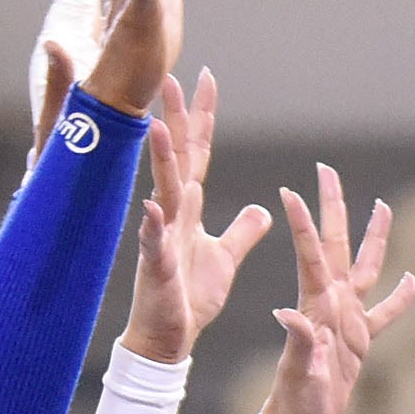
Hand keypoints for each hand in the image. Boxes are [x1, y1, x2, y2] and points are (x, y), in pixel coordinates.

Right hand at [122, 71, 271, 367]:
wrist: (171, 336)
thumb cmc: (192, 297)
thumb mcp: (225, 257)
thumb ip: (242, 231)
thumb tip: (263, 209)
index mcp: (188, 209)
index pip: (198, 153)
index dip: (202, 117)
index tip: (206, 80)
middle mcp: (172, 215)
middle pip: (176, 158)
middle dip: (174, 119)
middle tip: (170, 77)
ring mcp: (161, 238)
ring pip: (162, 191)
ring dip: (160, 161)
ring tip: (155, 127)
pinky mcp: (158, 267)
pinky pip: (155, 243)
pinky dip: (153, 225)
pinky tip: (151, 207)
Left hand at [253, 162, 414, 413]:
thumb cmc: (295, 404)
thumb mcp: (297, 375)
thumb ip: (298, 345)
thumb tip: (287, 315)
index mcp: (316, 306)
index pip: (311, 255)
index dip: (302, 223)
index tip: (291, 190)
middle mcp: (331, 304)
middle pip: (336, 245)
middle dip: (333, 207)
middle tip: (327, 170)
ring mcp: (347, 319)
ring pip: (365, 268)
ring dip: (373, 238)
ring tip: (382, 206)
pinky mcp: (360, 340)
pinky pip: (385, 314)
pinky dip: (400, 298)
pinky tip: (413, 280)